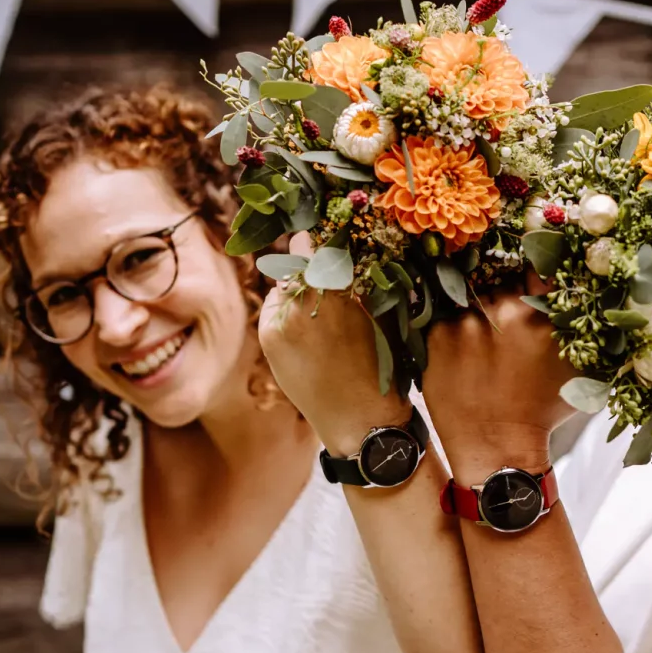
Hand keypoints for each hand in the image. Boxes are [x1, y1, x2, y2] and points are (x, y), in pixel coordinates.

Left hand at [258, 234, 411, 453]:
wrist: (360, 419)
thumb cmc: (382, 365)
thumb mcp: (381, 313)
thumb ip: (357, 279)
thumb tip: (340, 249)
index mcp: (336, 288)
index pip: (315, 243)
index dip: (318, 237)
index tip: (320, 233)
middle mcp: (302, 299)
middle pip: (295, 260)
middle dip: (307, 262)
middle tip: (318, 265)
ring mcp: (280, 319)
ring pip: (283, 285)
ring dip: (296, 288)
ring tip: (317, 307)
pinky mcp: (269, 337)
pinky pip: (274, 309)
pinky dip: (286, 311)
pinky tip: (306, 328)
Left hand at [422, 277, 577, 482]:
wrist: (500, 450)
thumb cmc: (542, 412)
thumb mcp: (577, 367)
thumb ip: (576, 327)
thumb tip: (581, 291)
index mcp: (541, 314)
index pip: (535, 270)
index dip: (531, 276)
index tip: (526, 284)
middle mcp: (503, 310)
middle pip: (500, 284)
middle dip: (502, 300)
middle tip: (503, 330)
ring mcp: (467, 322)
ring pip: (471, 301)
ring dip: (477, 316)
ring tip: (482, 348)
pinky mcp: (439, 336)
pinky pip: (445, 320)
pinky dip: (454, 334)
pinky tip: (463, 358)